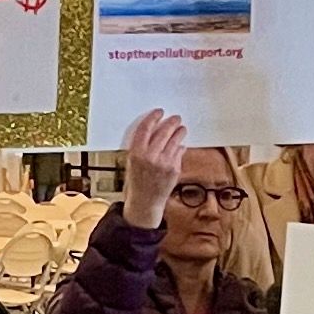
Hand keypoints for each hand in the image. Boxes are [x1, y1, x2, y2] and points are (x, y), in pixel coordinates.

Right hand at [117, 108, 187, 228]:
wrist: (145, 202)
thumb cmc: (137, 181)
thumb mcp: (132, 162)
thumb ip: (141, 147)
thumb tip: (154, 130)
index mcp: (137, 153)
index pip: (146, 128)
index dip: (153, 117)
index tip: (159, 112)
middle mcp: (151, 157)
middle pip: (163, 132)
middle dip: (171, 122)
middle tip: (176, 118)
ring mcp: (164, 163)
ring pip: (175, 141)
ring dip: (179, 132)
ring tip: (182, 128)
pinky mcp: (175, 169)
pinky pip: (179, 153)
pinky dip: (180, 147)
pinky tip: (180, 145)